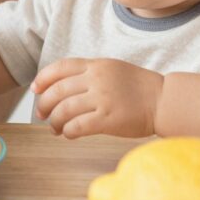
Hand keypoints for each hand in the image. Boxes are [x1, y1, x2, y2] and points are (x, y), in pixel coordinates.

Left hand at [33, 57, 163, 138]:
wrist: (164, 100)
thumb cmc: (139, 88)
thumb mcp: (112, 69)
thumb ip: (89, 73)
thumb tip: (62, 88)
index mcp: (96, 65)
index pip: (60, 67)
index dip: (43, 78)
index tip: (35, 89)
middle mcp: (97, 79)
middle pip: (58, 90)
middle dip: (44, 104)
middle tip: (41, 114)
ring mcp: (102, 99)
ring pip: (64, 110)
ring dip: (54, 121)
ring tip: (54, 128)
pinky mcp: (108, 119)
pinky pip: (78, 126)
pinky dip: (68, 131)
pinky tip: (69, 134)